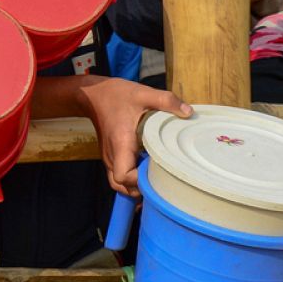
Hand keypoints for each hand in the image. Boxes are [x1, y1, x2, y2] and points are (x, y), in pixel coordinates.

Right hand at [75, 78, 190, 195]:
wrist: (93, 94)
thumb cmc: (116, 95)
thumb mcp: (143, 93)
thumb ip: (166, 100)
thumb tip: (189, 112)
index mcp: (121, 144)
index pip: (124, 176)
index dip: (140, 181)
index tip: (156, 172)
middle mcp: (112, 155)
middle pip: (121, 186)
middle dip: (140, 188)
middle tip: (160, 178)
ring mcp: (109, 157)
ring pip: (118, 184)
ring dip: (135, 185)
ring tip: (154, 176)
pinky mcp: (110, 156)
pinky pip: (118, 176)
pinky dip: (130, 179)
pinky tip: (146, 170)